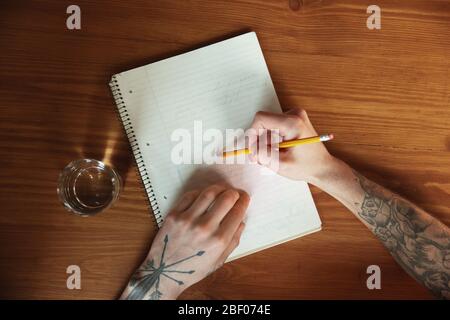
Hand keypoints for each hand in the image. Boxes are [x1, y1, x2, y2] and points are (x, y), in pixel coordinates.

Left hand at [120, 185, 249, 299]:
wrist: (164, 273)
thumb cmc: (193, 269)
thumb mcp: (219, 261)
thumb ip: (233, 240)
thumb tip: (241, 221)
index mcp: (219, 241)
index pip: (237, 212)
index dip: (244, 201)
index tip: (244, 197)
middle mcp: (205, 228)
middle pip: (226, 198)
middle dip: (234, 192)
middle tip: (235, 192)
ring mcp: (188, 220)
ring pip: (209, 193)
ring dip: (219, 188)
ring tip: (222, 189)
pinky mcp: (173, 215)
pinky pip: (190, 196)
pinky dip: (200, 192)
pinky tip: (204, 195)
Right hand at [248, 107, 334, 181]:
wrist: (322, 167)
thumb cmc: (306, 166)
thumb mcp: (281, 164)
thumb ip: (263, 155)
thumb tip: (250, 150)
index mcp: (292, 123)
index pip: (261, 119)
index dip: (252, 134)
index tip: (252, 149)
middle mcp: (294, 115)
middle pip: (263, 123)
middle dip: (258, 141)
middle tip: (258, 158)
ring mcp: (294, 116)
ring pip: (267, 126)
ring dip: (265, 142)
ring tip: (272, 156)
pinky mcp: (293, 120)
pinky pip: (273, 127)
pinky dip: (271, 140)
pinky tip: (278, 150)